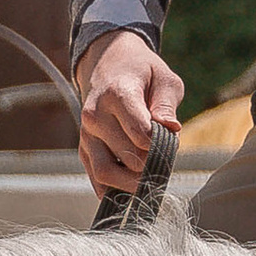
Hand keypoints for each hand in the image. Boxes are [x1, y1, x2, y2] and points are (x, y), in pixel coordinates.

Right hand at [75, 30, 185, 194]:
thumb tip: (171, 129)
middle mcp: (95, 115)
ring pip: (106, 173)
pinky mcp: (84, 150)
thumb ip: (167, 105)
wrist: (110, 67)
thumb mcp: (164, 79)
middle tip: (164, 154)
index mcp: (117, 93)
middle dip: (152, 162)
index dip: (160, 144)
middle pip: (128, 157)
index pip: (140, 133)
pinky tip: (133, 181)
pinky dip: (116, 188)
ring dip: (133, 182)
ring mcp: (86, 135)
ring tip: (150, 172)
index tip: (169, 138)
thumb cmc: (143, 75)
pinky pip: (97, 180)